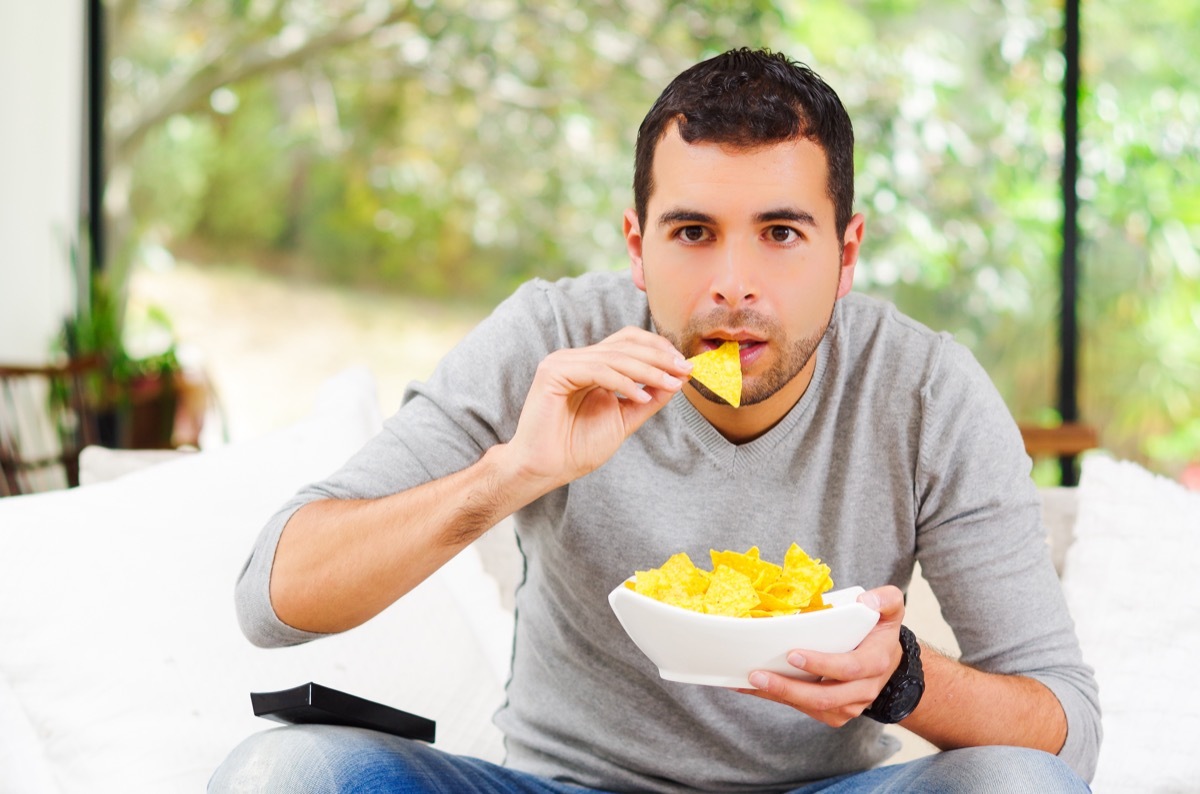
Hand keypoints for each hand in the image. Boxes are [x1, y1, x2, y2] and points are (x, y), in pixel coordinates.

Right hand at [504, 326, 691, 488]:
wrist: (545, 469)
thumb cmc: (576, 448)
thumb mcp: (623, 419)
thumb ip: (646, 400)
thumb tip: (676, 381)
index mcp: (590, 364)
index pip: (628, 342)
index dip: (658, 349)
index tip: (685, 367)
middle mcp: (575, 358)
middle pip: (624, 343)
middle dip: (659, 356)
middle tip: (685, 370)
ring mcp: (563, 362)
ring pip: (615, 356)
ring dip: (648, 370)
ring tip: (671, 384)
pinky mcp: (553, 372)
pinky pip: (598, 370)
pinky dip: (624, 382)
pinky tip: (642, 396)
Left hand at [737, 586, 906, 727]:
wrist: (888, 664)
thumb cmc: (879, 633)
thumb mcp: (890, 610)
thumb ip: (884, 599)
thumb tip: (865, 602)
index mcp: (875, 663)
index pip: (849, 668)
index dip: (821, 664)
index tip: (792, 654)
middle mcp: (862, 690)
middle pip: (824, 697)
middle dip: (788, 688)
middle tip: (757, 675)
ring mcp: (847, 706)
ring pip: (810, 707)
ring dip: (776, 696)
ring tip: (745, 682)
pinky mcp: (832, 713)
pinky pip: (802, 709)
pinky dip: (775, 699)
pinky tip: (750, 688)